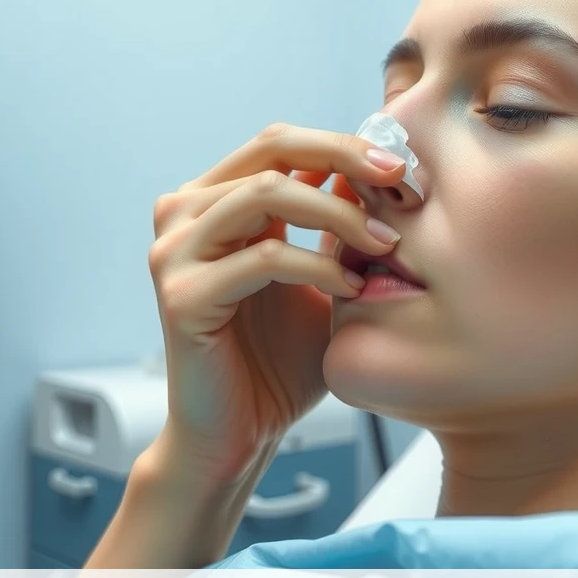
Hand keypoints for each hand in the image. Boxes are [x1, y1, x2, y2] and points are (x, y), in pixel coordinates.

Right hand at [149, 123, 404, 481]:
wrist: (239, 434)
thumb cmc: (280, 360)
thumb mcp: (320, 276)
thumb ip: (335, 225)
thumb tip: (379, 169)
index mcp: (213, 201)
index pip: (279, 142)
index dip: (344, 143)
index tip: (403, 168)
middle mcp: (183, 213)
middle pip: (272, 148)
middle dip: (346, 157)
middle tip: (400, 183)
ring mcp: (175, 251)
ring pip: (268, 193)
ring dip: (339, 213)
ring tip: (385, 245)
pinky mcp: (181, 295)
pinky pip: (264, 256)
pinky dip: (318, 265)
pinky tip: (352, 288)